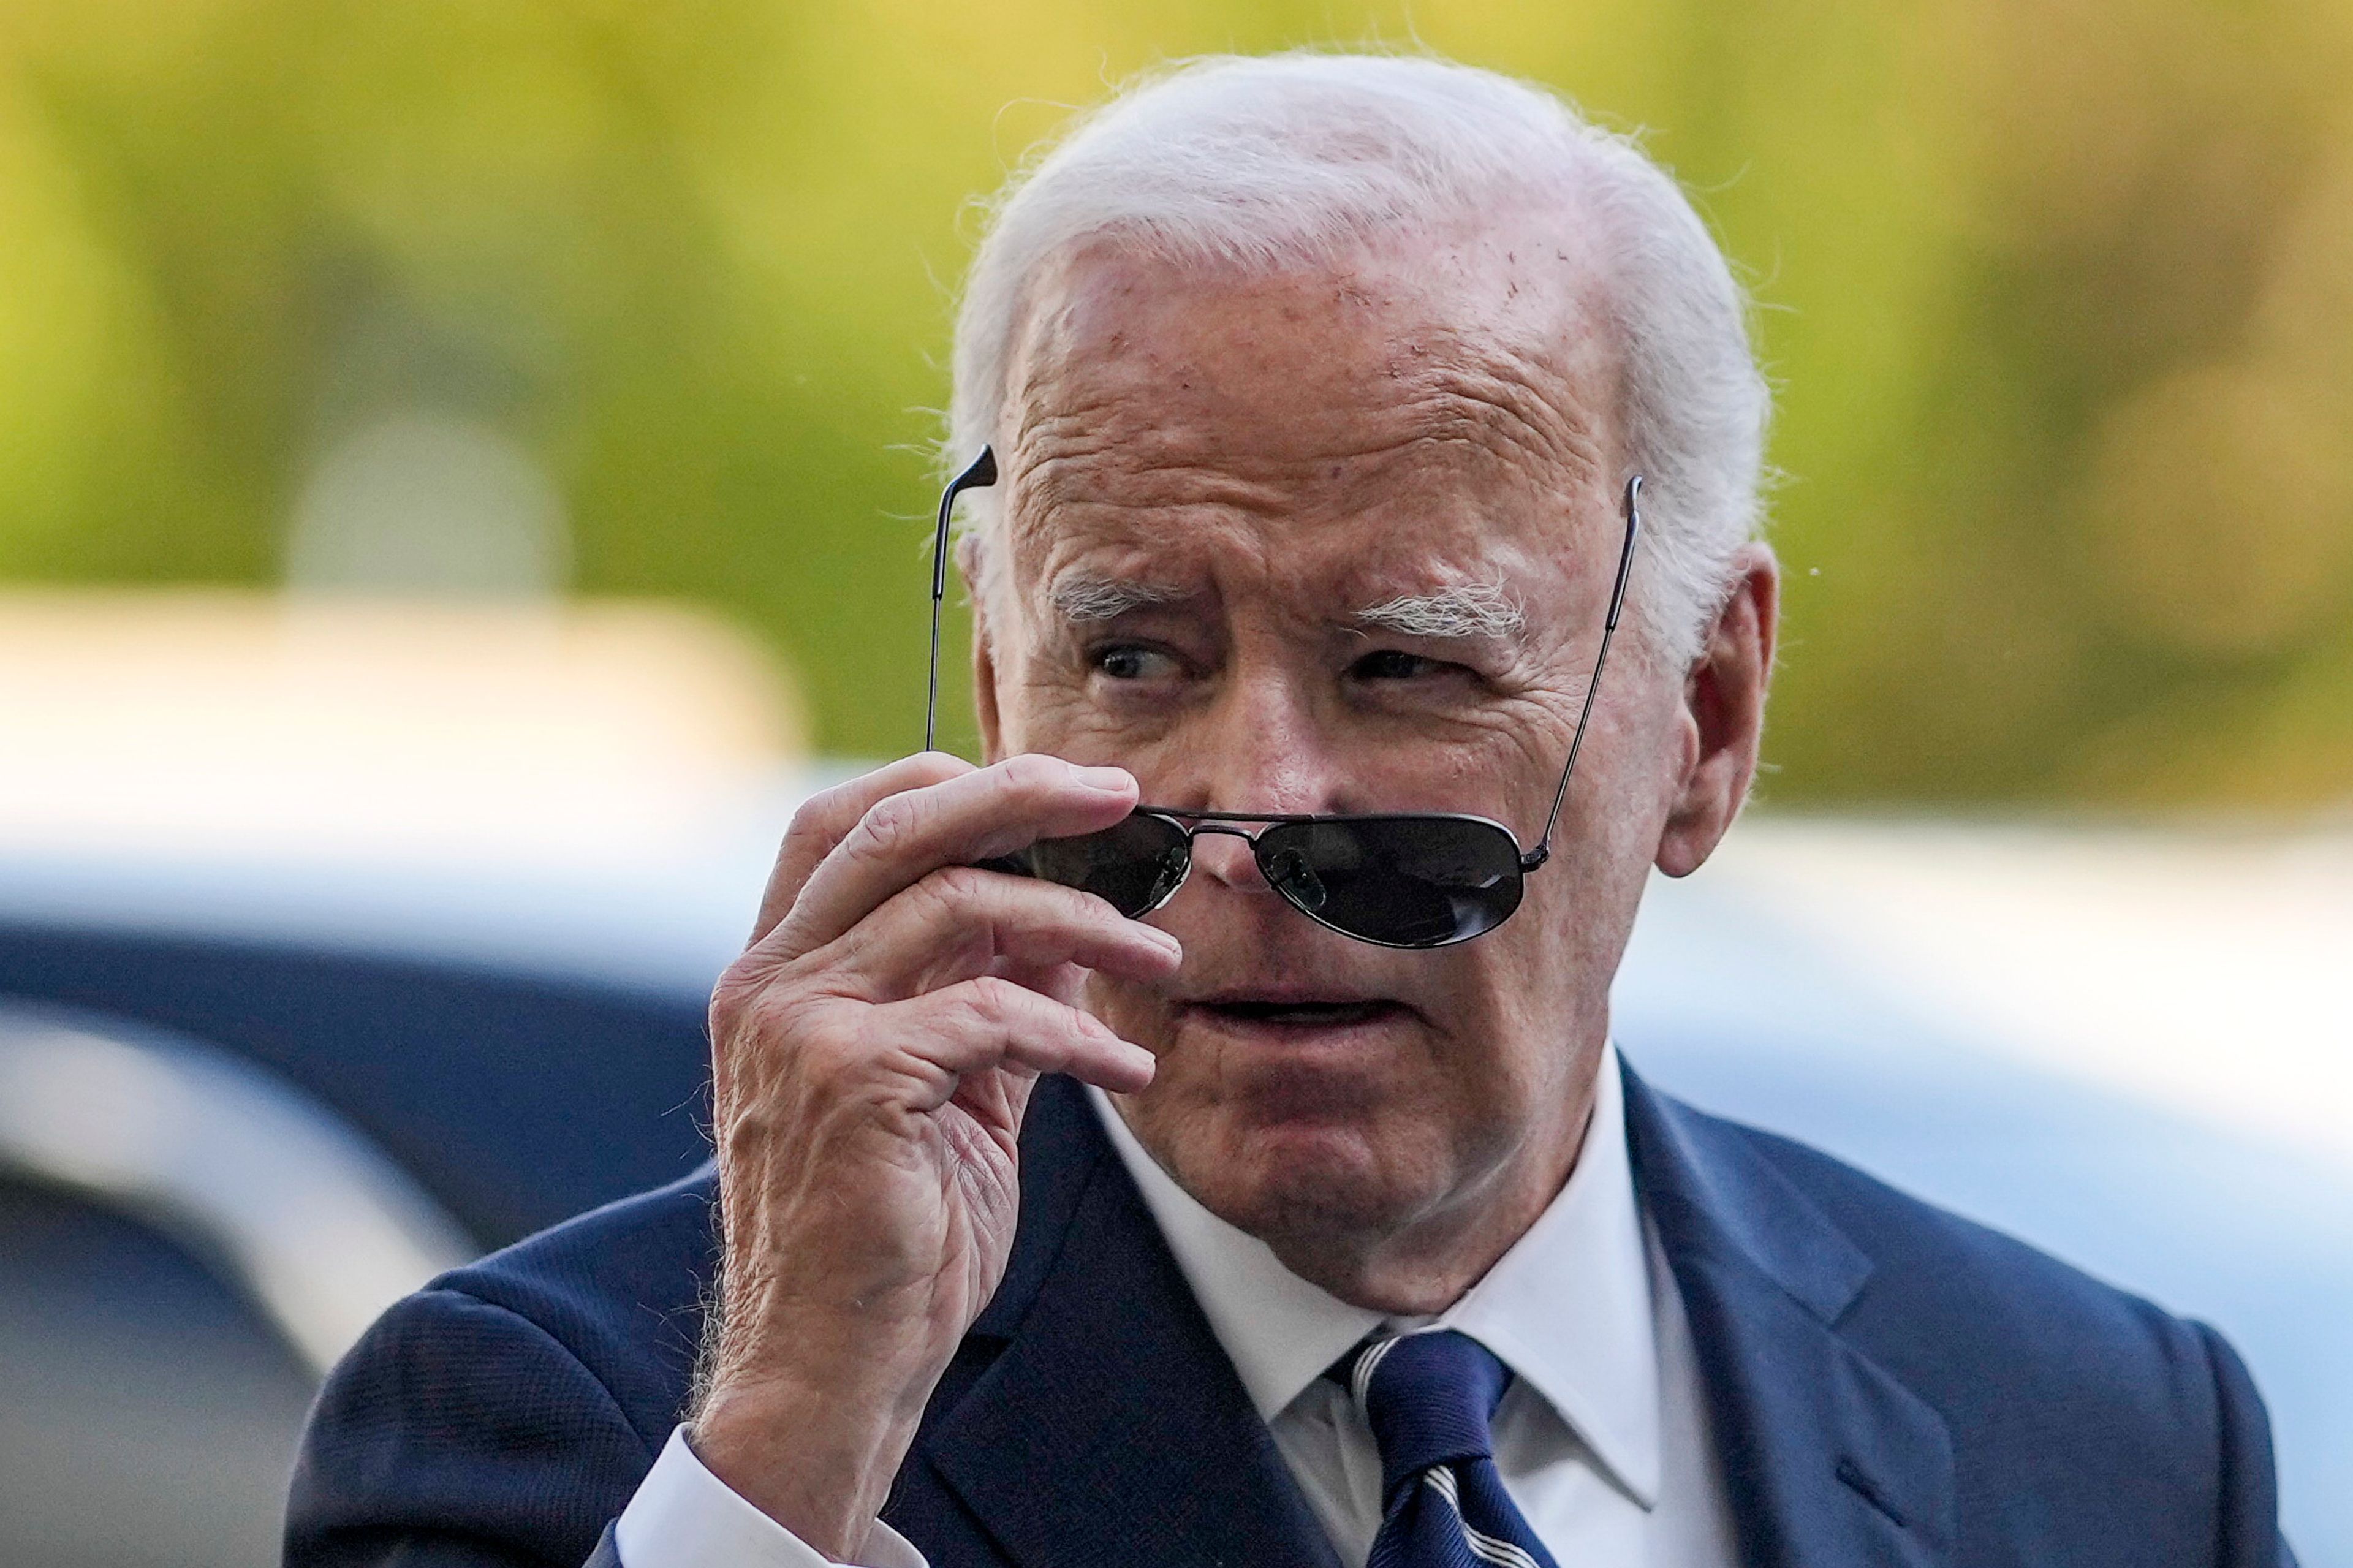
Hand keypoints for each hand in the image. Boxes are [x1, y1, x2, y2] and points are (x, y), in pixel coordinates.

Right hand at [692, 752, 1179, 1558]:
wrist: (833, 1365)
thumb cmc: (889, 1232)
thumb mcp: (950, 1087)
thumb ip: (992, 991)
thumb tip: (1071, 912)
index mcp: (777, 971)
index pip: (847, 821)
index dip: (953, 783)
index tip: (1060, 791)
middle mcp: (771, 982)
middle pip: (898, 826)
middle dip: (1023, 796)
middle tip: (1124, 801)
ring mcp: (801, 1026)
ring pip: (960, 905)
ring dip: (1083, 921)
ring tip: (1159, 957)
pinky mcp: (852, 1081)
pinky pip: (994, 1012)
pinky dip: (1079, 1030)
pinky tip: (1129, 1065)